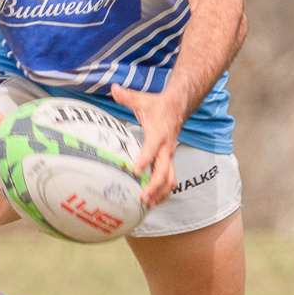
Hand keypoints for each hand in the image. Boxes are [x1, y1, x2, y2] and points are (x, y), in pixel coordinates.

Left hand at [110, 84, 186, 207]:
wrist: (179, 107)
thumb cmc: (159, 106)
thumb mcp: (143, 100)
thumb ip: (127, 96)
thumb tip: (114, 88)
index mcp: (159, 134)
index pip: (151, 149)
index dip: (144, 160)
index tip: (135, 171)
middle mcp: (166, 148)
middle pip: (164, 172)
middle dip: (154, 186)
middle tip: (141, 198)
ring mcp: (169, 156)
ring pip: (170, 180)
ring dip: (160, 194)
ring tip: (147, 206)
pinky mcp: (169, 161)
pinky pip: (170, 180)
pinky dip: (162, 192)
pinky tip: (153, 202)